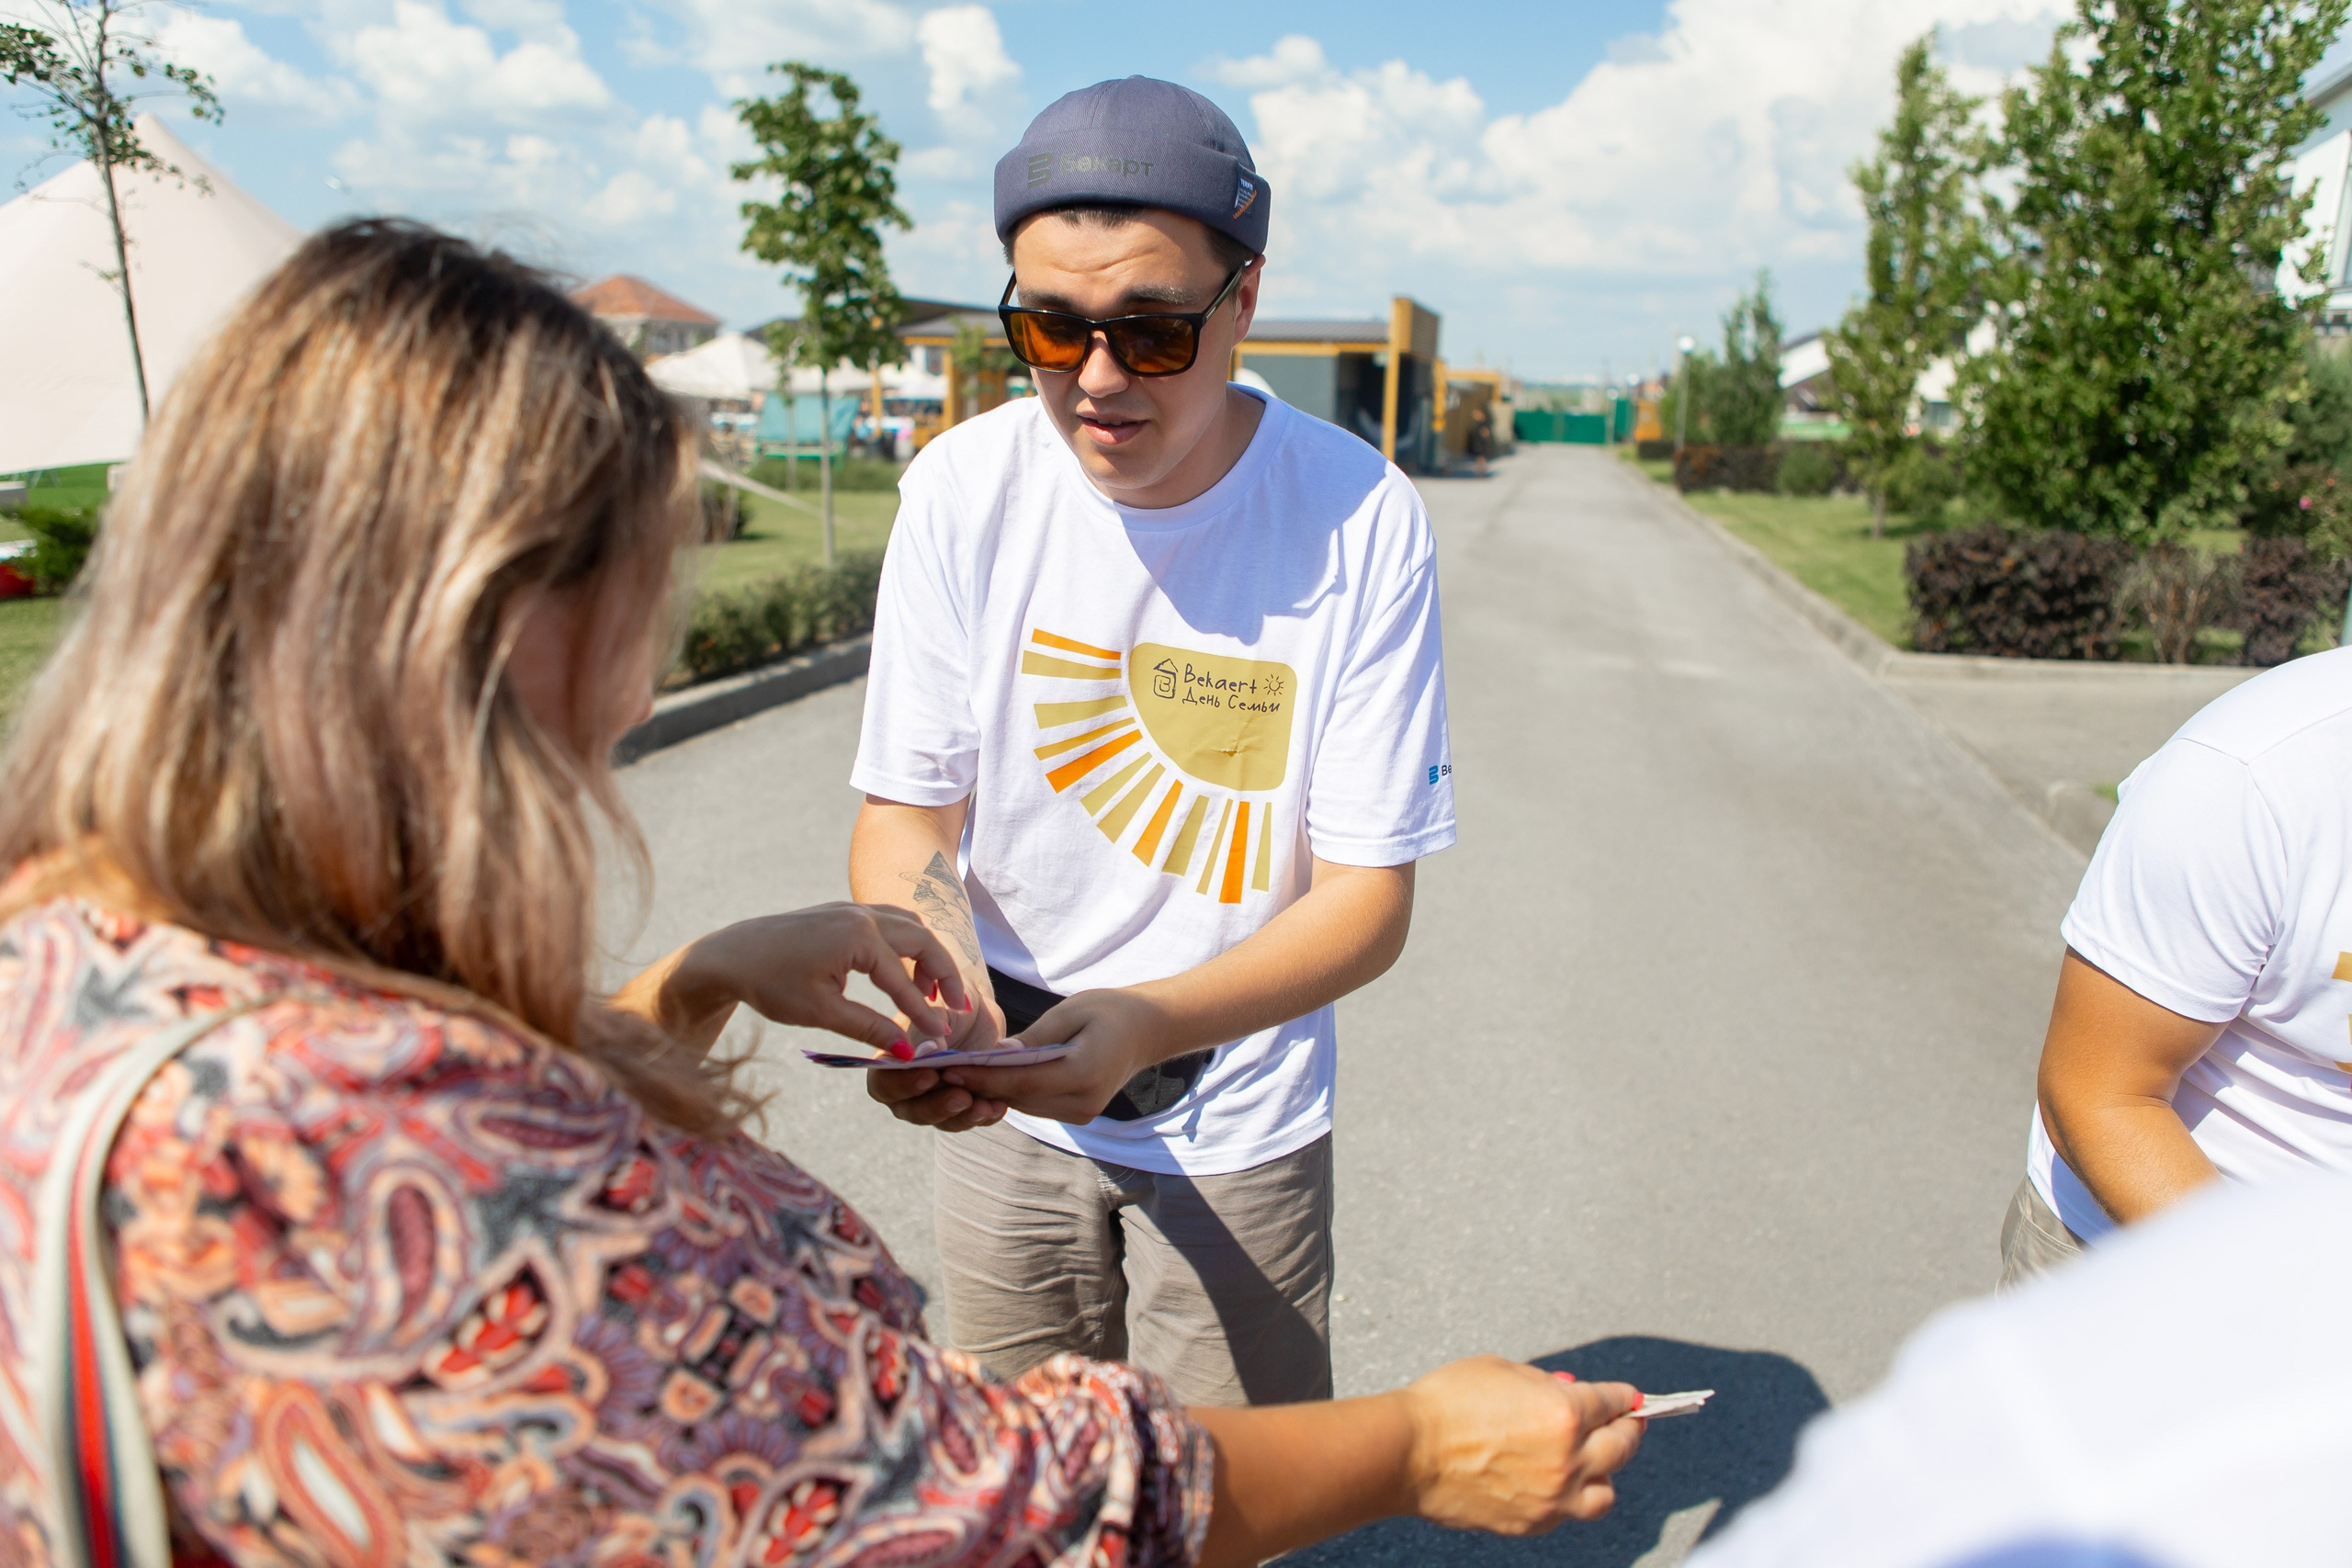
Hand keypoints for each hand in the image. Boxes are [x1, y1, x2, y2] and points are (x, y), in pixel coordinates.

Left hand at [623, 904, 966, 1055]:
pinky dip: (908, 943)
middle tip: (956, 1008)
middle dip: (943, 974)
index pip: (903, 980)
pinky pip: (891, 921)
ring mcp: (852, 909)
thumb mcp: (821, 1012)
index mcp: (858, 937)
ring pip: (910, 926)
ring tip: (932, 993)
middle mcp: (861, 915)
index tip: (941, 1037)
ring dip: (927, 956)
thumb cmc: (770, 983)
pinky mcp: (844, 912)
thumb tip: (906, 1052)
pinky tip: (904, 970)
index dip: (924, 1012)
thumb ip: (869, 1029)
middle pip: (923, 940)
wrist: (730, 955)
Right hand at [866, 988, 1011, 1131]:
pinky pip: (968, 1119)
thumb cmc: (942, 1003)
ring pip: (942, 1121)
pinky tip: (998, 1106)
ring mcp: (933, 1101)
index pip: (884, 1085)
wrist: (971, 1007)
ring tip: (985, 1106)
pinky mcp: (960, 1107)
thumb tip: (924, 1054)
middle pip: (913, 1111)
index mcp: (890, 1063)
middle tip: (962, 1097)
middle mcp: (906, 1089)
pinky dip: (984, 1115)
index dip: (905, 1085)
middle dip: (939, 1107)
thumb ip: (925, 1032)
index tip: (931, 1076)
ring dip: (964, 1117)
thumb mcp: (934, 1011)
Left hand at [936, 988, 1169, 1124]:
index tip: (945, 1066)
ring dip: (987, 1089)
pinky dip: (1007, 1091)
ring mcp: (1079, 1113)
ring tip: (949, 1072)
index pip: (1019, 1081)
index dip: (980, 1075)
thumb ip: (1034, 1038)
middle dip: (975, 1083)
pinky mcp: (1075, 1113)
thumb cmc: (1111, 1010)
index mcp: (1084, 1074)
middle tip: (935, 1069)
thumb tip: (994, 1056)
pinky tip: (981, 1076)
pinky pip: (1031, 1103)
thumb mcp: (1072, 1011)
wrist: (1149, 1030)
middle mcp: (1081, 1103)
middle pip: (1015, 1098)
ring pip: (1019, 1104)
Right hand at [1398, 1358, 1643, 1533]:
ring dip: (1604, 1472)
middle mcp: (1568, 1459)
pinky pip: (1566, 1513)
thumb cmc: (1447, 1403)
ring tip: (1593, 1461)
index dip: (1625, 1397)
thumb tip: (1567, 1392)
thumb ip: (1543, 1383)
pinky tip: (1553, 1481)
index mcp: (1565, 1413)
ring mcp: (1552, 1497)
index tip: (1630, 1398)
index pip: (1614, 1403)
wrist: (1408, 1452)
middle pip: (1623, 1447)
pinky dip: (1567, 1497)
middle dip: (1628, 1430)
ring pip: (1604, 1492)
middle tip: (1628, 1423)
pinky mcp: (1531, 1522)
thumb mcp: (1501, 1370)